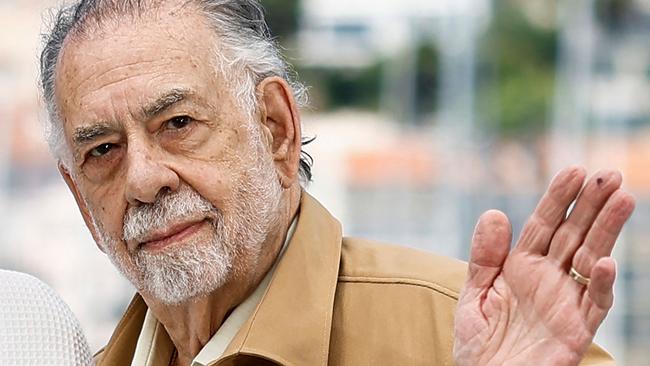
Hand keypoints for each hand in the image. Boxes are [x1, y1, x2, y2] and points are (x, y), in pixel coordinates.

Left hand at [453, 166, 634, 365]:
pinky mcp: (576, 331)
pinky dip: (598, 285)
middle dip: (591, 205)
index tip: (574, 170)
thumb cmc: (479, 344)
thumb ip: (484, 257)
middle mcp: (548, 279)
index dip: (558, 198)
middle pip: (573, 235)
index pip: (544, 224)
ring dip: (606, 231)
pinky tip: (603, 262)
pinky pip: (593, 305)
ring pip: (590, 260)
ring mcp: (565, 303)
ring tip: (622, 198)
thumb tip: (494, 212)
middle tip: (609, 174)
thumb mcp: (473, 295)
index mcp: (522, 267)